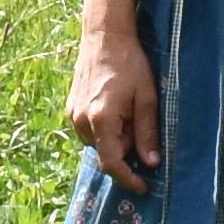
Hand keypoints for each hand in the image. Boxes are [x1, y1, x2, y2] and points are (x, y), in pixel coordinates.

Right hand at [64, 20, 162, 192]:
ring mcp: (73, 114)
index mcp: (101, 119)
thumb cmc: (130, 64)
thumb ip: (147, 133)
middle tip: (142, 124)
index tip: (144, 186)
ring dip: (115, 138)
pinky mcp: (71, 108)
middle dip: (127, 149)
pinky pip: (90, 131)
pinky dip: (105, 128)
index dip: (128, 178)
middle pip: (107, 152)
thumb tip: (152, 163)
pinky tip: (117, 107)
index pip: (112, 163)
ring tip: (129, 111)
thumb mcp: (147, 98)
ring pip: (98, 143)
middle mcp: (81, 121)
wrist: (104, 37)